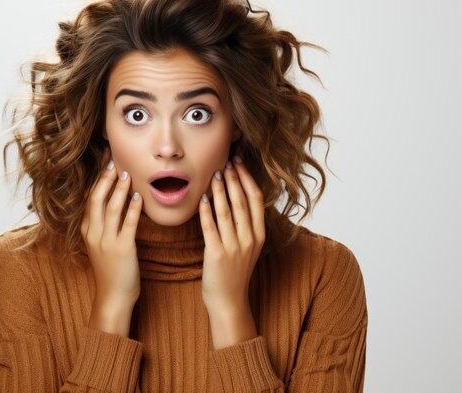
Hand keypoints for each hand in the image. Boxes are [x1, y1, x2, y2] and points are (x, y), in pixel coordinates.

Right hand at [80, 148, 143, 308]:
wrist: (113, 296)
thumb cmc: (111, 270)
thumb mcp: (100, 245)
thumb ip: (104, 225)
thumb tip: (114, 203)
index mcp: (87, 230)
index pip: (89, 198)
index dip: (97, 178)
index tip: (105, 161)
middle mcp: (94, 233)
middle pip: (97, 198)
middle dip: (105, 178)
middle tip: (114, 160)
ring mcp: (106, 241)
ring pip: (111, 208)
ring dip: (119, 189)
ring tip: (126, 173)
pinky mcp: (122, 249)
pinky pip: (128, 224)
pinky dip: (133, 209)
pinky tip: (139, 197)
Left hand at [199, 155, 264, 312]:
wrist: (229, 300)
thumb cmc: (235, 271)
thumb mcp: (249, 247)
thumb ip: (247, 225)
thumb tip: (238, 196)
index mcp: (259, 235)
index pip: (256, 199)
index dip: (247, 179)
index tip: (239, 163)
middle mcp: (249, 239)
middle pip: (242, 201)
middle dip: (234, 178)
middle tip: (226, 161)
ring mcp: (234, 247)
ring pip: (226, 211)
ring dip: (220, 189)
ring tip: (214, 174)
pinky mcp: (216, 254)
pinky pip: (210, 227)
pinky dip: (206, 210)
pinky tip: (202, 198)